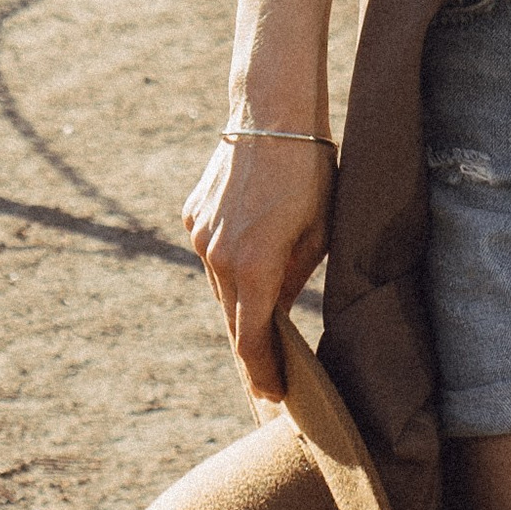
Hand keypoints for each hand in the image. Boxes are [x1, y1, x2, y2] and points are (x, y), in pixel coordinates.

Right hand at [183, 131, 334, 401]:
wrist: (270, 111)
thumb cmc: (309, 171)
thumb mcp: (317, 233)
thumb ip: (294, 280)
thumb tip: (278, 311)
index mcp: (253, 267)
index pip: (251, 342)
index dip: (262, 374)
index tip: (272, 398)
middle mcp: (217, 257)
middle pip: (233, 320)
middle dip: (252, 352)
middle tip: (268, 384)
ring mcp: (200, 236)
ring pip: (222, 286)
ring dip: (242, 305)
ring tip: (264, 330)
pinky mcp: (193, 215)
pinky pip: (213, 254)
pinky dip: (232, 265)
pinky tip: (251, 260)